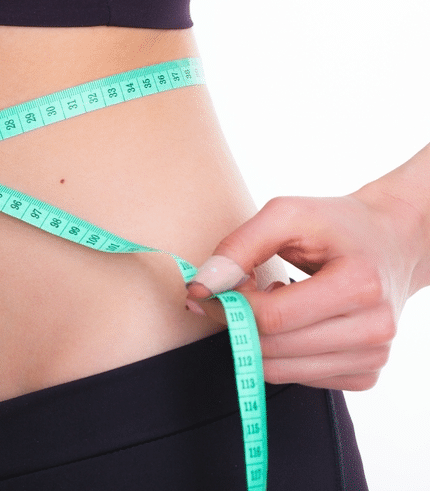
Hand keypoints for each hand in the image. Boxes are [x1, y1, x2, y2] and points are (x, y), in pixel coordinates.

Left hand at [186, 189, 427, 390]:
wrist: (392, 242)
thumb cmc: (335, 225)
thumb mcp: (286, 215)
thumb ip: (238, 247)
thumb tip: (201, 288)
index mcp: (359, 285)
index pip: (272, 318)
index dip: (228, 306)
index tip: (208, 289)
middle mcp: (375, 328)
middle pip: (272, 348)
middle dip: (239, 322)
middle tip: (240, 292)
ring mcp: (374, 357)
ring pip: (280, 371)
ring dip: (259, 338)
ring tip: (276, 301)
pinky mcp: (365, 375)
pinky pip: (297, 378)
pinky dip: (281, 353)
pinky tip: (296, 321)